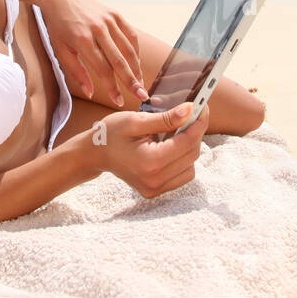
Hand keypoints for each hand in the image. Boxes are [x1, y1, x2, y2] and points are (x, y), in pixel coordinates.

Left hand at [37, 0, 146, 107]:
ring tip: (140, 83)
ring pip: (128, 49)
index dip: (112, 88)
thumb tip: (90, 92)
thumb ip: (76, 72)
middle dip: (132, 81)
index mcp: (82, 41)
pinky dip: (136, 50)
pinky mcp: (115, 14)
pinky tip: (137, 63)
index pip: (103, 69)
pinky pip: (131, 35)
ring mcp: (109, 21)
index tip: (119, 102)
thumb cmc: (58, 26)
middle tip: (142, 96)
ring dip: (137, 68)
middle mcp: (98, 30)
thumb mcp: (60, 50)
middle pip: (120, 61)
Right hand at [92, 103, 209, 198]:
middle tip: (192, 114)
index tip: (202, 106)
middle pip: (192, 154)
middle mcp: (155, 181)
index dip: (198, 122)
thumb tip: (190, 110)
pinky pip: (182, 175)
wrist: (94, 154)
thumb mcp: (136, 121)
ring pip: (190, 166)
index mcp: (150, 163)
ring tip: (178, 131)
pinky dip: (182, 160)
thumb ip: (165, 118)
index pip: (187, 142)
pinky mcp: (156, 191)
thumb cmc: (111, 134)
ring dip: (190, 147)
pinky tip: (172, 146)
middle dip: (195, 132)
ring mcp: (155, 189)